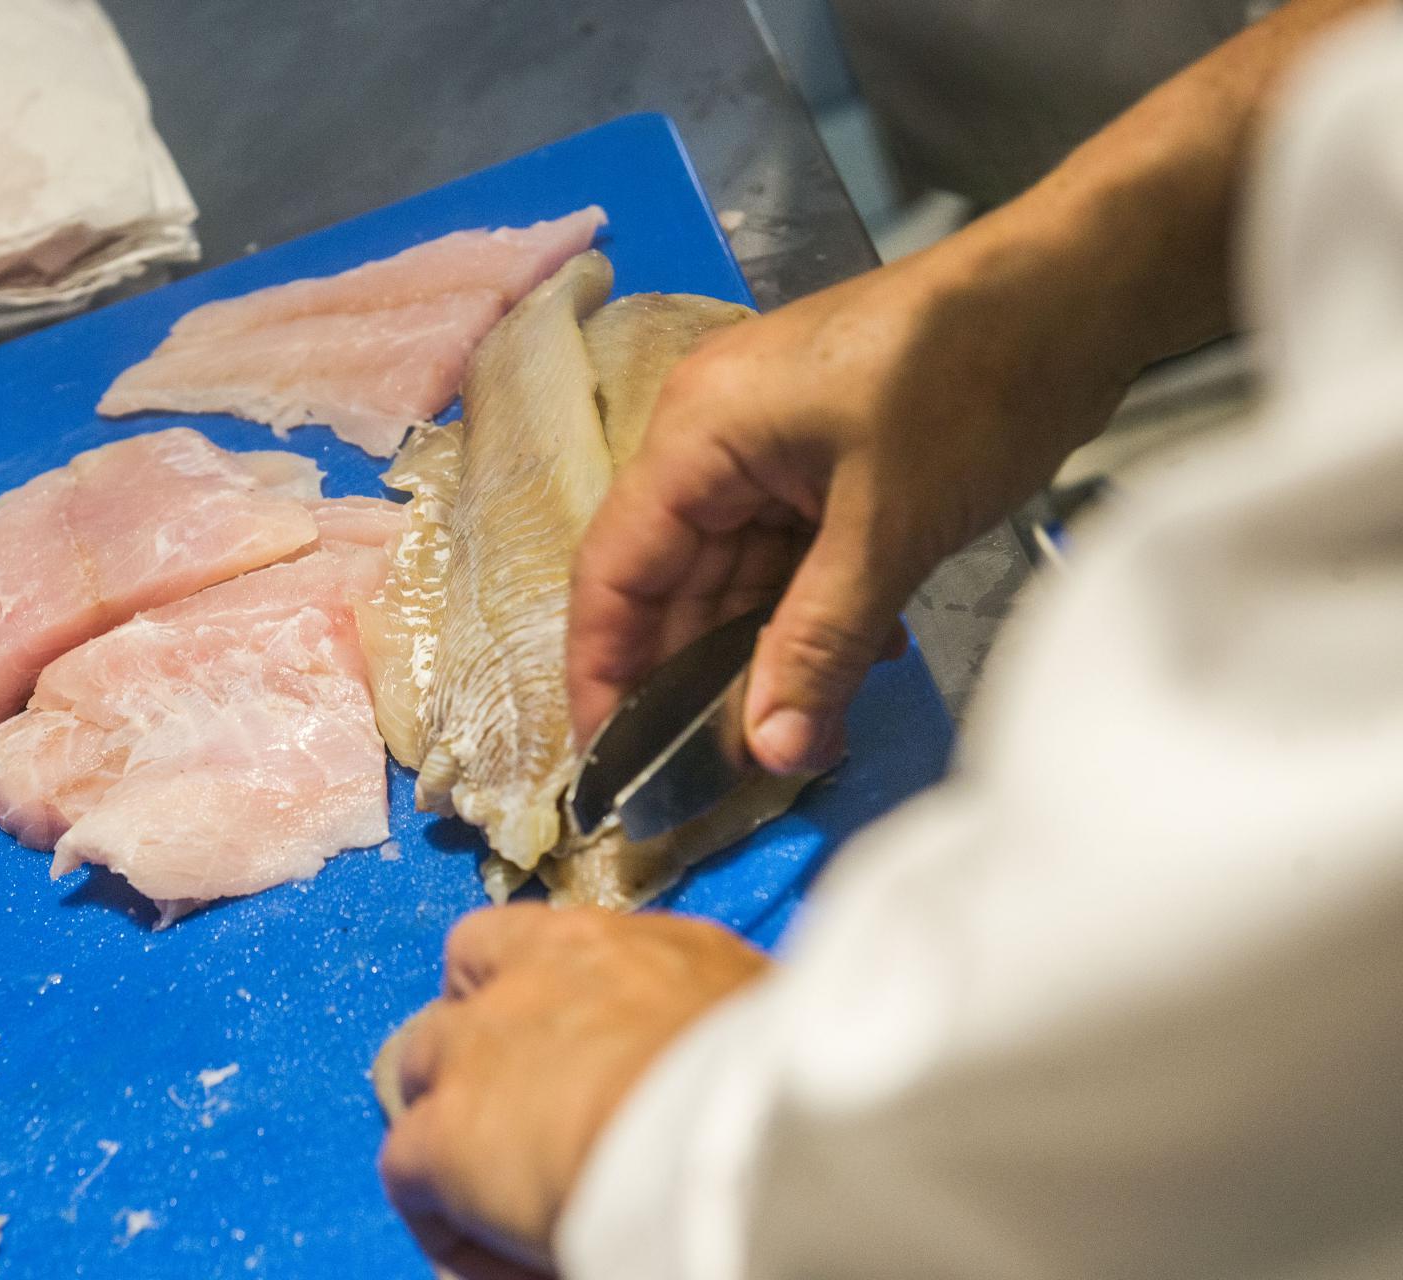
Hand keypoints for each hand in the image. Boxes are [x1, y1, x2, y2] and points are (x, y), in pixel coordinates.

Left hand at [378, 905, 768, 1277]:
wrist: (727, 1118)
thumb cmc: (764, 1063)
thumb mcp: (741, 997)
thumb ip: (692, 1002)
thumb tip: (710, 1035)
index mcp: (594, 945)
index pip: (512, 942)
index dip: (510, 994)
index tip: (545, 1047)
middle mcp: (520, 980)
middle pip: (453, 1004)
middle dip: (470, 1059)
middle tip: (517, 1125)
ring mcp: (471, 1053)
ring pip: (416, 1078)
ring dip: (446, 1127)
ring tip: (499, 1196)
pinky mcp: (444, 1137)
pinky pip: (409, 1175)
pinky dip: (443, 1217)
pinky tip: (505, 1259)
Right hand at [568, 218, 1141, 773]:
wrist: (1080, 290)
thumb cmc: (973, 380)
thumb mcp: (889, 529)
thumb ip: (819, 645)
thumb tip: (770, 753)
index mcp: (696, 435)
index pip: (616, 572)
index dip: (604, 672)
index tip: (611, 766)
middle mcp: (711, 442)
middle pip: (673, 585)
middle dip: (696, 682)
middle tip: (721, 780)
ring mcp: (768, 452)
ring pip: (737, 580)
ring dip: (765, 658)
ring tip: (796, 741)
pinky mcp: (822, 466)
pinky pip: (790, 560)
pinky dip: (812, 618)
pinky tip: (850, 672)